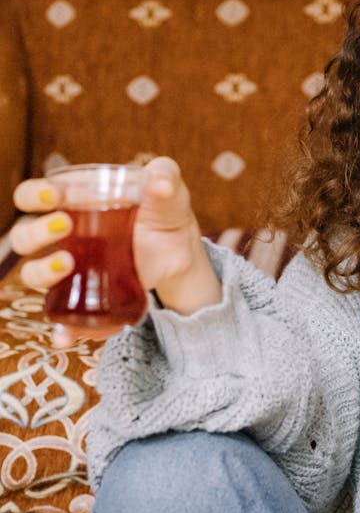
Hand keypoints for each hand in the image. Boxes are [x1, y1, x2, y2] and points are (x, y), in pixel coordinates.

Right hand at [10, 157, 220, 344]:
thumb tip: (159, 183)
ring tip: (69, 264)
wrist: (181, 247)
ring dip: (41, 271)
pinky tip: (65, 337)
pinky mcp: (87, 295)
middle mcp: (64, 235)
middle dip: (34, 232)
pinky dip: (60, 328)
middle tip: (64, 226)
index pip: (33, 196)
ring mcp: (72, 267)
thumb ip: (164, 175)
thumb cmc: (163, 208)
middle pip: (24, 236)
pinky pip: (64, 317)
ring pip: (34, 274)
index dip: (32, 195)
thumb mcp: (167, 187)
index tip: (52, 196)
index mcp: (74, 201)